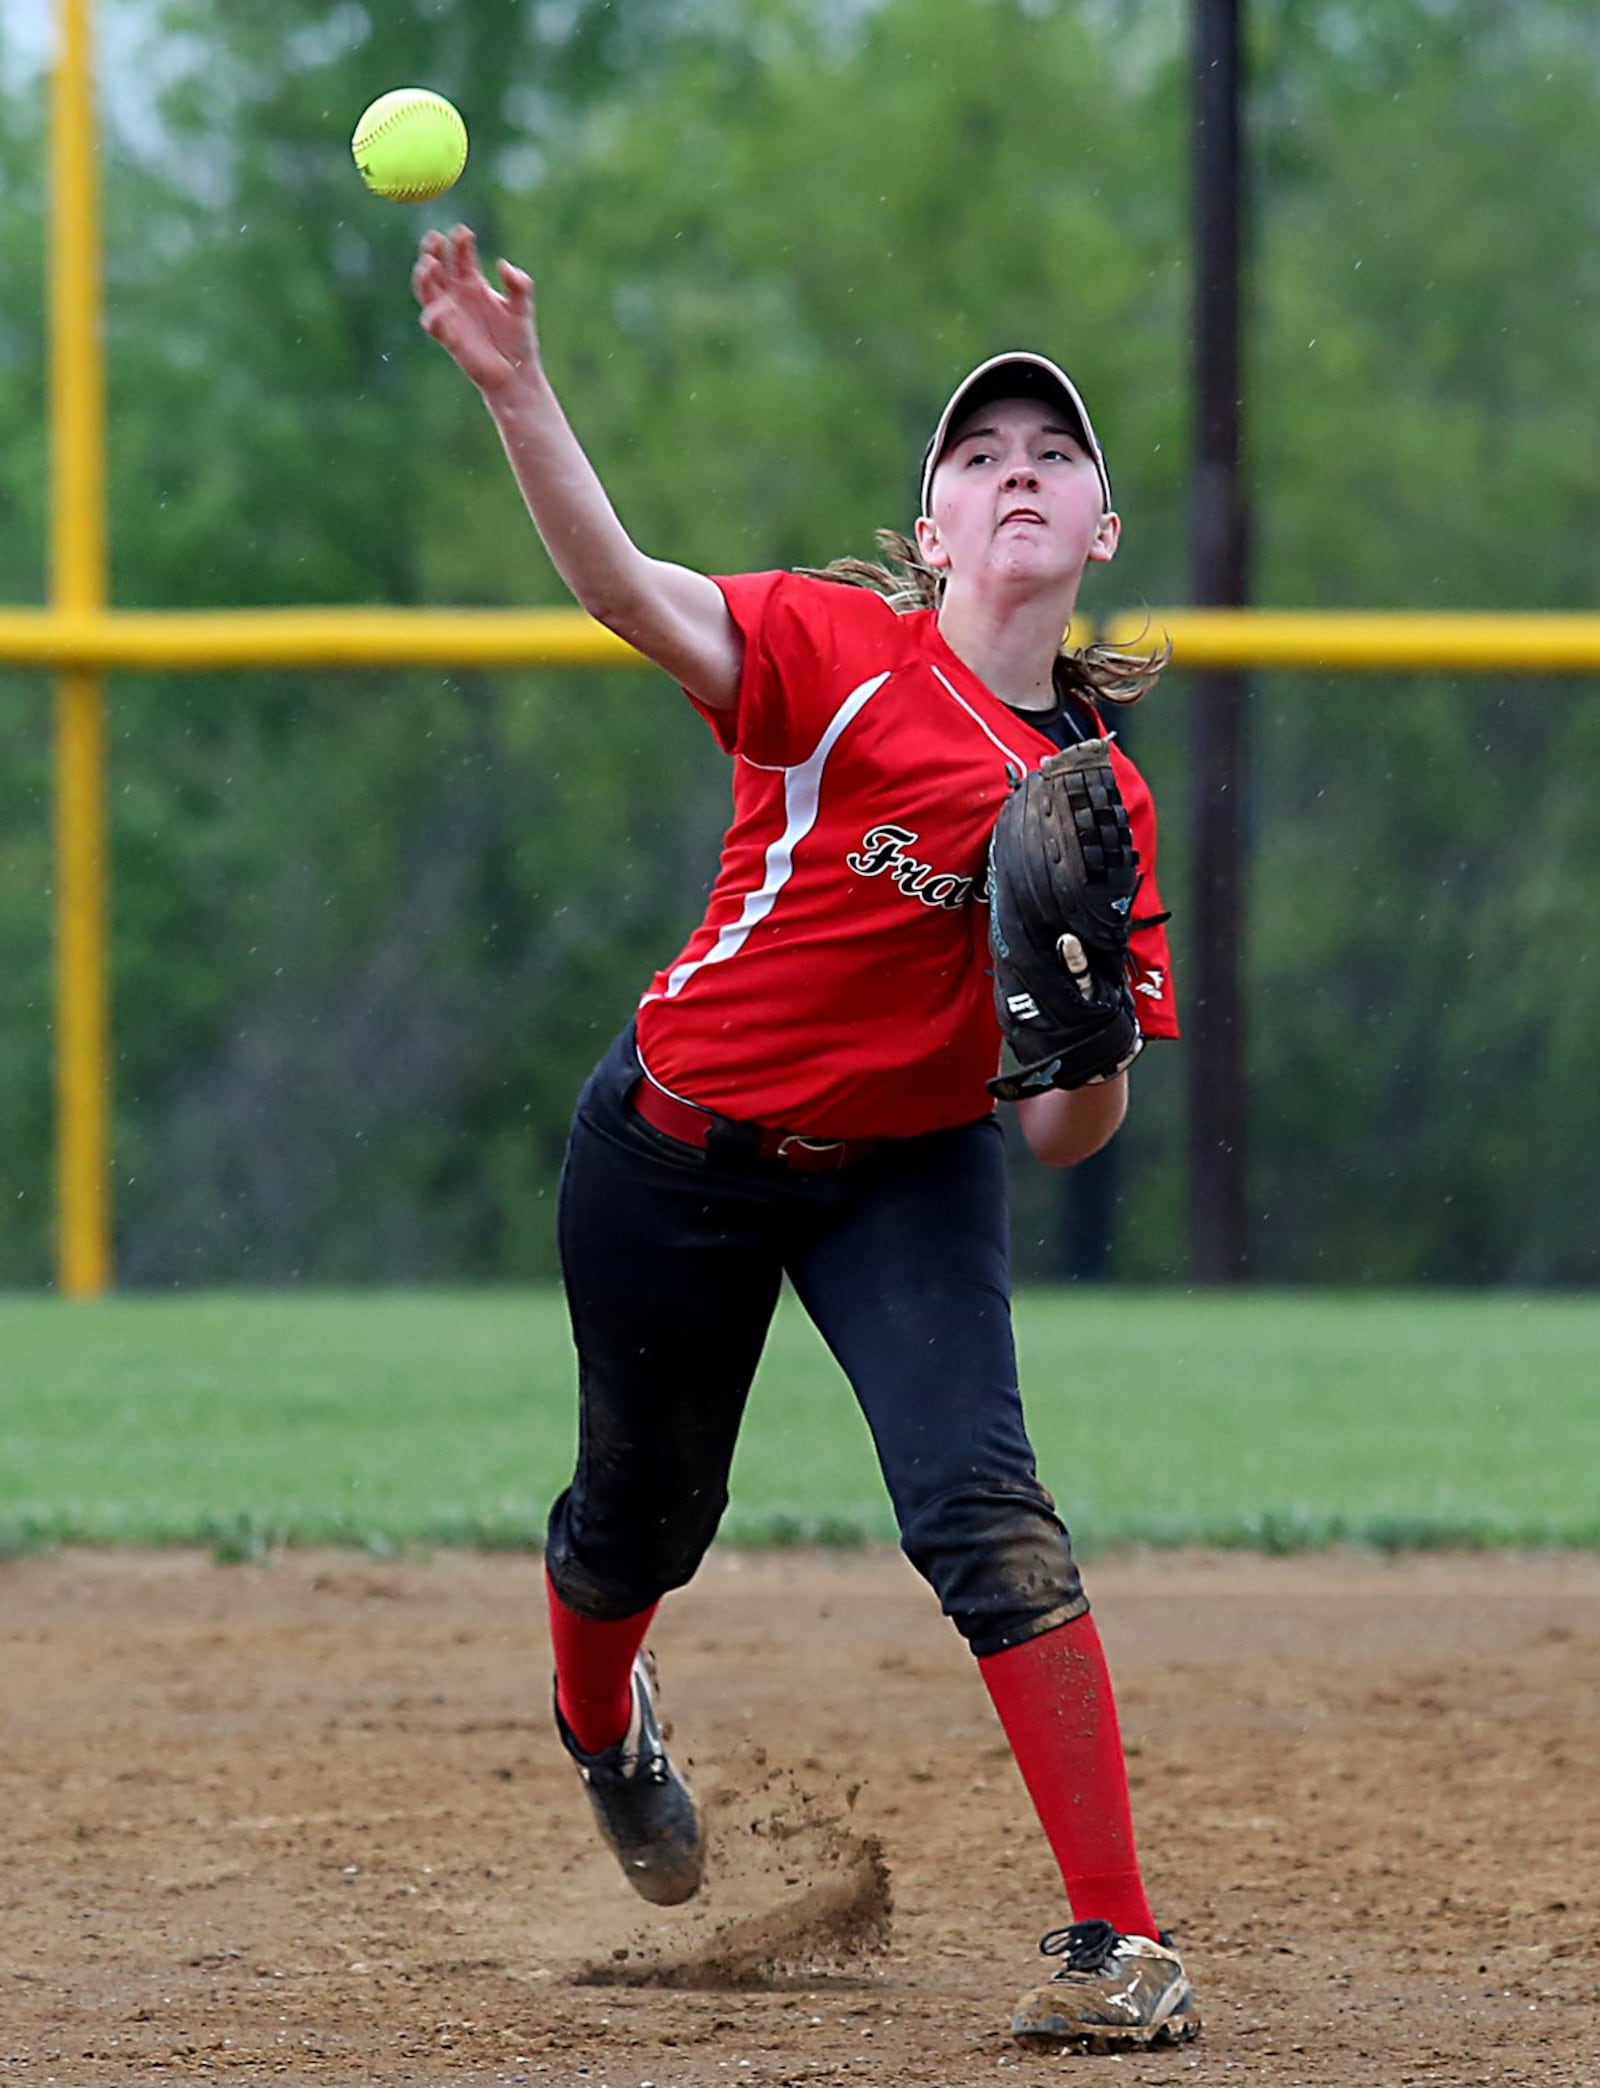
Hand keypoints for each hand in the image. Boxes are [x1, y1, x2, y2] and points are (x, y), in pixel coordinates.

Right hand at [411, 224, 538, 396]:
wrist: (516, 374)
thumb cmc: (518, 340)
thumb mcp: (523, 307)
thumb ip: (520, 284)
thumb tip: (502, 265)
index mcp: (474, 283)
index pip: (460, 254)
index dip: (459, 241)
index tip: (464, 233)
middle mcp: (457, 295)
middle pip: (436, 265)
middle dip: (433, 249)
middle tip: (436, 239)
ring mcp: (450, 315)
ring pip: (425, 289)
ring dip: (423, 276)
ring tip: (430, 264)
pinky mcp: (447, 337)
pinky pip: (433, 323)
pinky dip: (433, 314)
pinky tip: (442, 308)